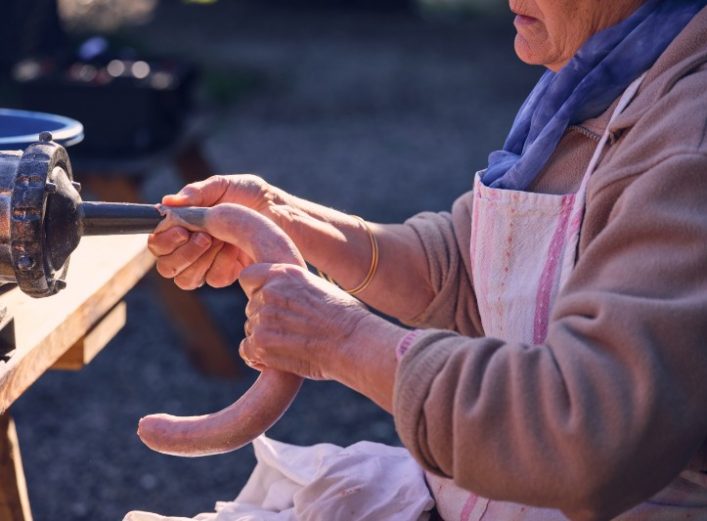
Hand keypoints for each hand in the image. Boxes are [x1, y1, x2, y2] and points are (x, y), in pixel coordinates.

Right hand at [148, 174, 280, 289]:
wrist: (279, 212)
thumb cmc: (250, 195)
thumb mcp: (223, 186)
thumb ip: (196, 193)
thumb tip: (167, 202)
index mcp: (185, 225)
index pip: (158, 242)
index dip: (163, 240)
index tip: (181, 229)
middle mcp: (191, 246)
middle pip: (166, 266)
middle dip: (182, 252)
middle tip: (205, 237)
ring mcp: (207, 263)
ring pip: (185, 278)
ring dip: (201, 258)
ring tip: (221, 239)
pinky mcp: (226, 274)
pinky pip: (212, 279)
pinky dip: (222, 263)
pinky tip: (234, 250)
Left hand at [238, 263, 369, 379]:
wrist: (354, 343)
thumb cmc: (346, 317)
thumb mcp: (319, 287)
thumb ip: (293, 288)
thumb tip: (282, 297)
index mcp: (284, 273)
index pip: (248, 277)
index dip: (257, 290)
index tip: (272, 302)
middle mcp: (269, 292)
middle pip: (252, 306)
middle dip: (266, 318)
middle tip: (294, 330)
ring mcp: (263, 318)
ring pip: (251, 329)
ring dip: (266, 338)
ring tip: (294, 344)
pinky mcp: (261, 344)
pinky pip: (246, 350)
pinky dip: (259, 357)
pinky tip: (280, 359)